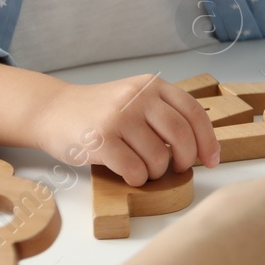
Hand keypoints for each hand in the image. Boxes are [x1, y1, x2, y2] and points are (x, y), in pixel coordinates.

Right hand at [35, 73, 219, 184]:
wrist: (52, 111)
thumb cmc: (99, 111)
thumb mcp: (134, 98)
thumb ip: (162, 112)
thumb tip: (198, 145)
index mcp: (151, 86)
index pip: (193, 112)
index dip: (208, 139)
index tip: (212, 160)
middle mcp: (137, 97)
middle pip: (181, 135)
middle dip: (186, 159)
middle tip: (179, 168)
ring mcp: (118, 117)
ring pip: (158, 157)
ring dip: (156, 172)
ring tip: (144, 169)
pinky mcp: (100, 140)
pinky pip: (134, 170)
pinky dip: (137, 178)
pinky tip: (128, 174)